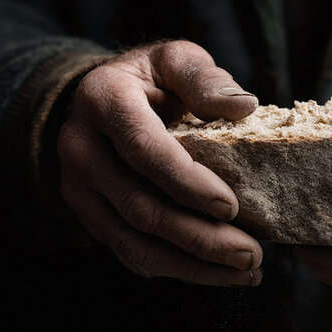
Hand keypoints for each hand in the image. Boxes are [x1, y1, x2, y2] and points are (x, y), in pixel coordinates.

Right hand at [58, 41, 262, 285]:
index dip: (187, 182)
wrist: (104, 100)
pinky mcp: (89, 214)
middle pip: (139, 207)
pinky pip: (130, 253)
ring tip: (244, 271)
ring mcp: (79, 186)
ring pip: (134, 241)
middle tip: (252, 253)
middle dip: (199, 237)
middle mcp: (80, 147)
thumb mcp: (176, 60)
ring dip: (192, 264)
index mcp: (103, 100)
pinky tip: (218, 272)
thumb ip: (205, 78)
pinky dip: (177, 269)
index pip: (143, 149)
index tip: (230, 206)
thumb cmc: (152, 79)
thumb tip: (242, 105)